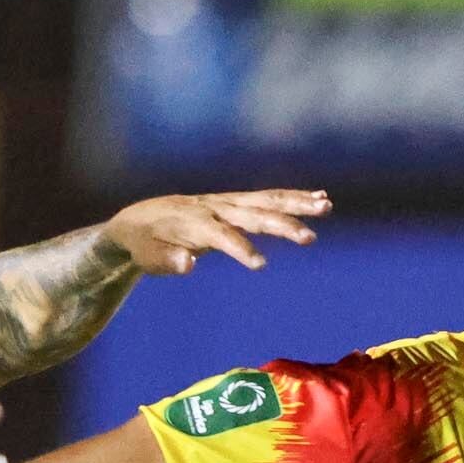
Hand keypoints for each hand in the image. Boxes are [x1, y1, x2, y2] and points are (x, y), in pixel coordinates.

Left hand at [104, 189, 328, 275]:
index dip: (240, 248)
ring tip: (326, 206)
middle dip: (282, 224)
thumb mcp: (149, 256)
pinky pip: (267, 198)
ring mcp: (226, 202)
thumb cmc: (144, 244)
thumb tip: (188, 263)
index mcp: (194, 222)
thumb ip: (167, 260)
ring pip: (266, 200)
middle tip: (309, 237)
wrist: (137, 220)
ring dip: (297, 203)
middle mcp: (214, 207)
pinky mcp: (234, 202)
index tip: (260, 264)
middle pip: (253, 213)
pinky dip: (292, 197)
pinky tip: (318, 197)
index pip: (222, 235)